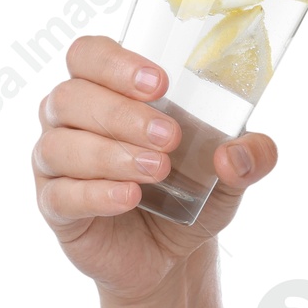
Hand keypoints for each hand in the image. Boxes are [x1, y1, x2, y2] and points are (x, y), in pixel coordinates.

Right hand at [32, 35, 276, 299]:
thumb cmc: (191, 190)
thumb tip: (234, 156)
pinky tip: (129, 197)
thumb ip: (253, 155)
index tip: (159, 84)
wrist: (172, 253)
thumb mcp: (232, 171)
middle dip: (122, 114)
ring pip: (59, 144)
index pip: (88, 54)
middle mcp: (72, 118)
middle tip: (170, 137)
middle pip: (71, 96)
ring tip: (157, 170)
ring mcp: (56, 162)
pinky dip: (96, 193)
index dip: (115, 63)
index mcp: (107, 89)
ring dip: (110, 154)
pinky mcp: (55, 206)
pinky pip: (59, 194)